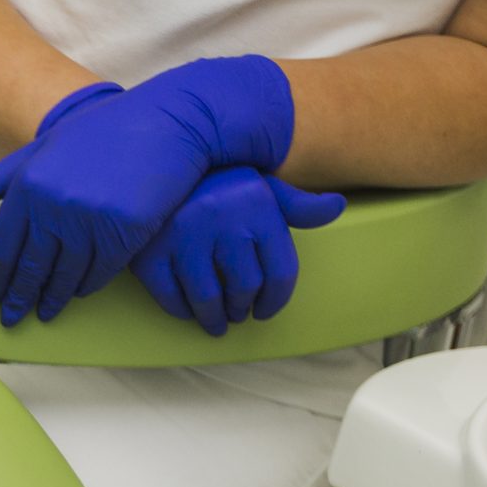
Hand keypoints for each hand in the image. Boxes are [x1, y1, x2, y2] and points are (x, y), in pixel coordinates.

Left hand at [0, 56, 297, 327]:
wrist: (167, 121)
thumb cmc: (102, 134)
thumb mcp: (42, 148)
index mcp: (27, 186)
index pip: (2, 247)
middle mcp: (53, 205)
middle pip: (30, 268)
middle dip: (19, 298)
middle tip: (12, 319)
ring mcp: (89, 219)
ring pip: (64, 275)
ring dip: (53, 298)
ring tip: (45, 313)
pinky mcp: (124, 231)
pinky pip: (99, 272)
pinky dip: (87, 286)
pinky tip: (79, 293)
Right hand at [131, 166, 346, 336]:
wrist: (153, 164)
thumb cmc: (214, 183)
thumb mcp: (259, 186)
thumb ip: (296, 205)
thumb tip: (337, 206)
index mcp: (256, 205)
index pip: (280, 271)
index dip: (276, 300)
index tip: (264, 311)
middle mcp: (222, 220)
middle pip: (244, 288)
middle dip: (242, 308)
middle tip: (237, 313)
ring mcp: (182, 237)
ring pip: (207, 299)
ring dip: (214, 319)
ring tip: (216, 322)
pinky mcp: (149, 252)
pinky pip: (170, 296)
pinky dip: (182, 310)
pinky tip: (188, 309)